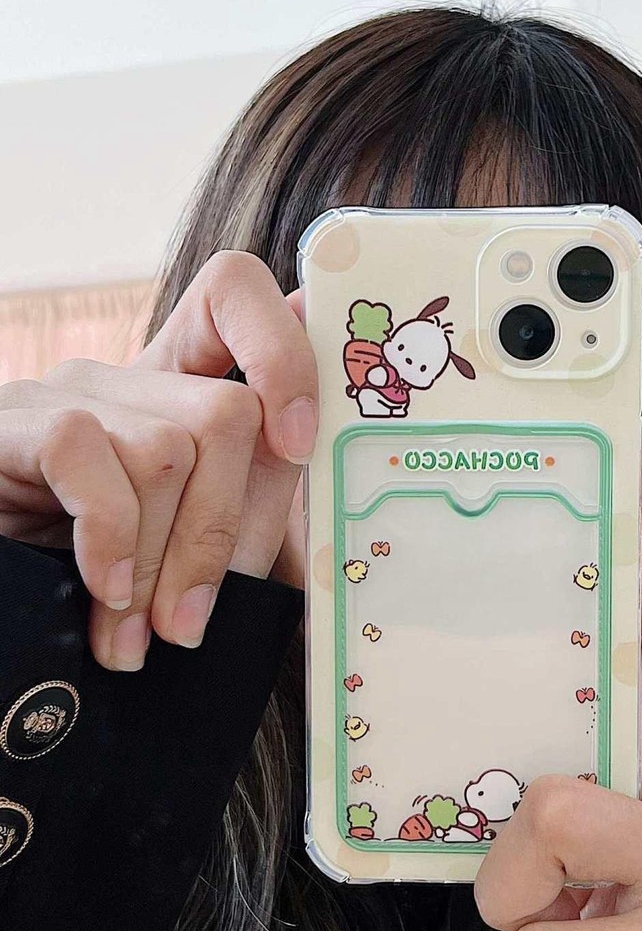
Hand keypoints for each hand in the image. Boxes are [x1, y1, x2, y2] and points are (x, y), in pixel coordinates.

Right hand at [0, 250, 317, 669]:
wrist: (11, 604)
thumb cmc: (112, 581)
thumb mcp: (197, 545)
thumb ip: (255, 507)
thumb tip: (322, 500)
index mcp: (183, 391)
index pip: (239, 296)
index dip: (285, 353)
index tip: (301, 442)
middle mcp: (128, 379)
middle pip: (228, 412)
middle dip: (222, 534)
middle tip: (192, 620)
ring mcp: (66, 393)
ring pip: (167, 449)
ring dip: (164, 561)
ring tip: (141, 635)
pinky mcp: (11, 421)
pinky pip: (83, 453)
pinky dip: (110, 537)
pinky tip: (105, 591)